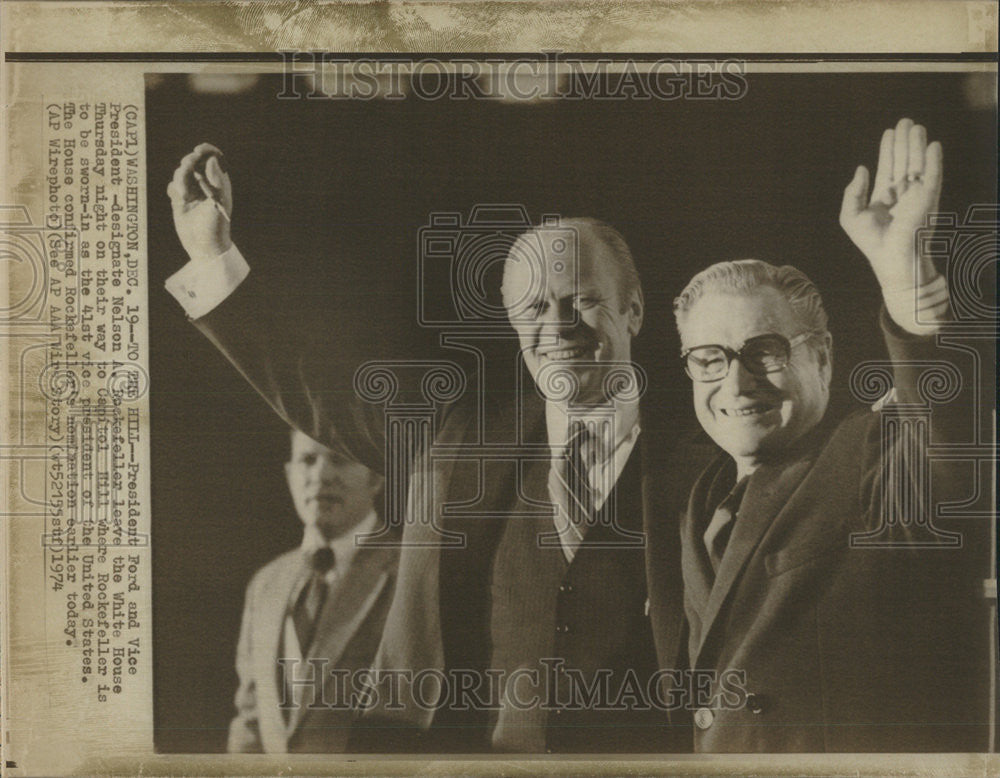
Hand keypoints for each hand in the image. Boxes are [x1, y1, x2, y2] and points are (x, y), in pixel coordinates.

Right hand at [166, 143, 232, 258]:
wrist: (204, 247)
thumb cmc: (216, 225)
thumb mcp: (219, 202)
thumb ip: (216, 180)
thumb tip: (212, 159)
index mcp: (219, 181)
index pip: (213, 157)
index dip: (206, 150)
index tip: (198, 150)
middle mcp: (205, 183)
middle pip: (193, 161)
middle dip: (188, 162)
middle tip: (187, 167)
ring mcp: (192, 190)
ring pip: (180, 172)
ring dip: (180, 179)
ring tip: (184, 196)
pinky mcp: (180, 198)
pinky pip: (172, 185)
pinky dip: (173, 189)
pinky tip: (180, 201)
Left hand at [839, 118, 947, 332]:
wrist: (892, 259)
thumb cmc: (872, 243)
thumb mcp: (850, 216)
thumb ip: (852, 191)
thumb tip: (861, 168)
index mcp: (885, 198)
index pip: (888, 168)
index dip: (888, 150)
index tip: (889, 132)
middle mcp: (902, 194)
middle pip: (904, 161)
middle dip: (904, 141)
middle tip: (905, 121)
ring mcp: (917, 195)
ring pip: (917, 164)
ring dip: (917, 144)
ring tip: (915, 126)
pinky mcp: (928, 199)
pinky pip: (932, 175)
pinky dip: (933, 160)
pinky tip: (933, 145)